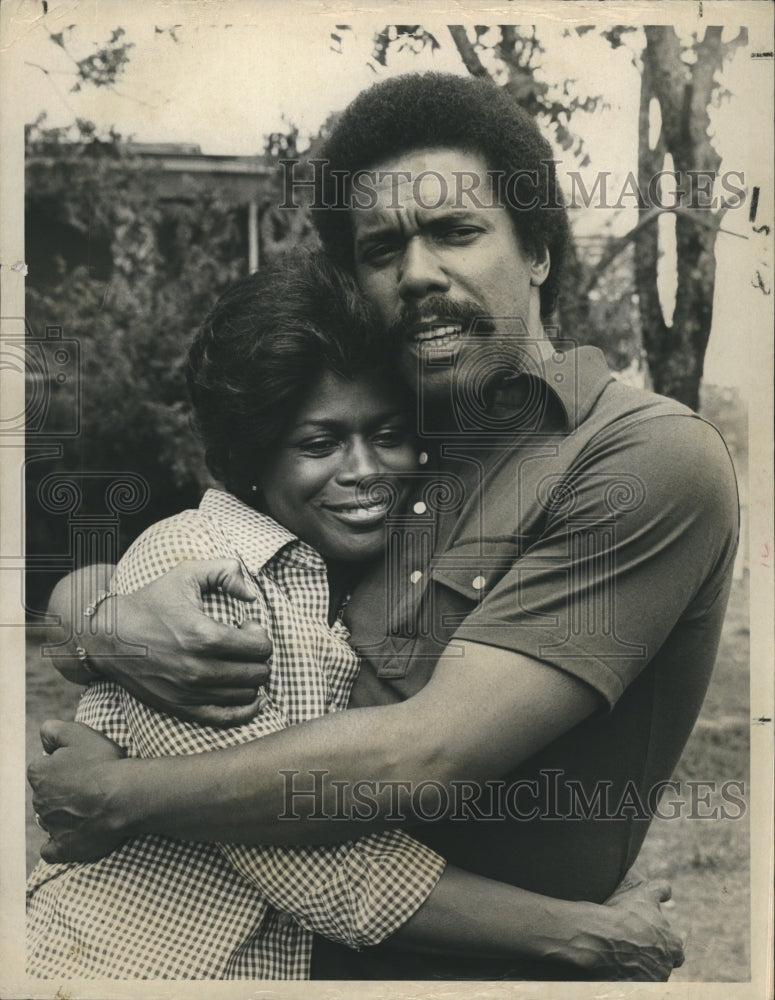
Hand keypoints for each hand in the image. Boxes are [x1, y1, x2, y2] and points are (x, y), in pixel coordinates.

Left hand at [28, 720, 127, 862]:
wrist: (124, 797)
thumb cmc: (103, 763)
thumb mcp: (78, 733)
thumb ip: (53, 729)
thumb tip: (43, 735)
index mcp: (39, 774)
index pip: (42, 767)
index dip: (61, 764)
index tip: (80, 764)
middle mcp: (39, 801)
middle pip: (46, 793)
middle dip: (61, 790)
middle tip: (88, 784)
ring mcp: (51, 826)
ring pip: (49, 818)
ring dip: (62, 813)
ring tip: (88, 807)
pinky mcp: (64, 848)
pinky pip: (51, 850)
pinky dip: (56, 845)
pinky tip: (70, 836)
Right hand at [90, 559, 272, 725]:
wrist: (108, 636)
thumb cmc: (151, 602)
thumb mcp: (186, 573)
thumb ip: (225, 571)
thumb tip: (252, 594)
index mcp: (203, 635)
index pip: (259, 647)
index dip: (260, 635)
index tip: (248, 626)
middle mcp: (198, 668)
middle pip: (257, 672)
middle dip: (259, 657)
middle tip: (245, 645)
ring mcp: (189, 692)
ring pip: (247, 695)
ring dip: (251, 679)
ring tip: (238, 663)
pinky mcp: (180, 707)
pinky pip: (227, 719)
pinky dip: (246, 710)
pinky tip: (251, 697)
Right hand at [575, 875, 683, 980]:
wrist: (602, 937)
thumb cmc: (626, 914)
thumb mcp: (644, 894)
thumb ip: (660, 890)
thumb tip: (667, 890)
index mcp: (673, 946)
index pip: (676, 950)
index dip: (663, 943)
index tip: (648, 936)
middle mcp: (666, 967)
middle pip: (661, 964)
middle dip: (650, 956)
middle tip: (632, 945)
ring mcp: (650, 981)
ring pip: (648, 975)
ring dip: (638, 966)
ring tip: (619, 954)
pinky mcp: (634, 989)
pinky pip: (632, 984)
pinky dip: (626, 977)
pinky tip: (613, 965)